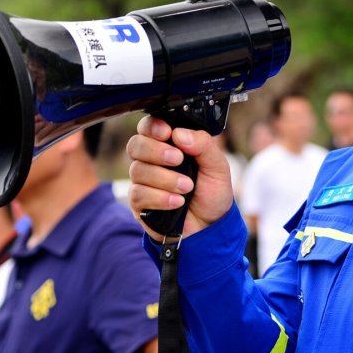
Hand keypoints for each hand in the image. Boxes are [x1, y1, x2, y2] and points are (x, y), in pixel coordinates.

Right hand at [127, 115, 232, 240]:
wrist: (211, 226)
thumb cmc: (211, 192)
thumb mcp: (217, 166)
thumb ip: (203, 144)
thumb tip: (180, 133)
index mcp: (168, 145)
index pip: (148, 127)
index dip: (153, 127)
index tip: (167, 133)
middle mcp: (151, 160)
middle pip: (136, 145)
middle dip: (156, 151)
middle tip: (178, 160)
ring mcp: (143, 181)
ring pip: (138, 170)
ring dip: (165, 178)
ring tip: (187, 188)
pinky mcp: (139, 203)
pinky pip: (138, 194)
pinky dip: (160, 197)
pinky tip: (177, 202)